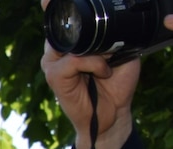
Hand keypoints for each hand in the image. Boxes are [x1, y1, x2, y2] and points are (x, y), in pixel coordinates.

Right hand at [42, 1, 140, 148]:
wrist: (113, 113)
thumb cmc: (115, 82)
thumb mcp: (121, 50)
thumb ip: (113, 34)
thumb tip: (117, 17)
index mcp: (71, 40)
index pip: (63, 15)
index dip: (61, 2)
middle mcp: (57, 48)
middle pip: (62, 22)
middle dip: (80, 20)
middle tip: (104, 46)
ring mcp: (52, 62)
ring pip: (71, 40)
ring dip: (96, 48)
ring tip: (109, 60)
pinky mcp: (54, 76)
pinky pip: (74, 60)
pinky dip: (94, 64)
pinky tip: (104, 72)